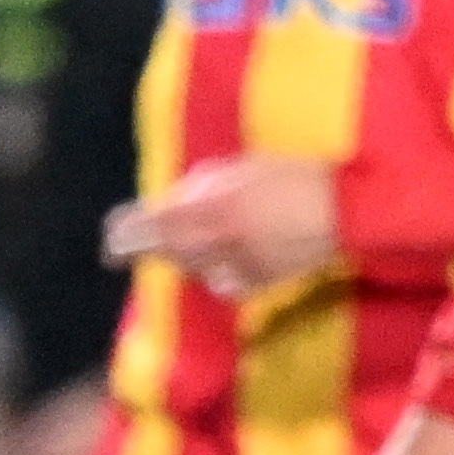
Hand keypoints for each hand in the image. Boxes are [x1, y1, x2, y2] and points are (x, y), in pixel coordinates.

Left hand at [100, 150, 341, 300]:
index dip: (124, 235)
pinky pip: (220, 282)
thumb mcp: (237, 169)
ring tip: (193, 238)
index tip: (112, 238)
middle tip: (142, 237)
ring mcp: (232, 270)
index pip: (145, 231)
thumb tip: (173, 203)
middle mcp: (211, 248)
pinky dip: (216, 271)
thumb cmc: (290, 177)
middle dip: (153, 243)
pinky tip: (225, 257)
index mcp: (202, 213)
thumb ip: (198, 188)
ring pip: (191, 268)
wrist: (341, 212)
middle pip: (165, 253)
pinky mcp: (254, 285)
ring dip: (185, 254)